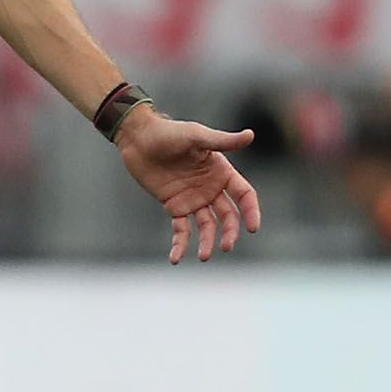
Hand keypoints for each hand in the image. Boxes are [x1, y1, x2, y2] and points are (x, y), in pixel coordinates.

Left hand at [116, 107, 262, 263]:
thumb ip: (222, 141)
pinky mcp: (174, 206)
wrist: (138, 138)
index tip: (252, 228)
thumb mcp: (196, 136)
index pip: (244, 195)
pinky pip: (181, 229)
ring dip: (207, 242)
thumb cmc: (169, 133)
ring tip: (203, 256)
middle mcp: (211, 188)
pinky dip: (180, 244)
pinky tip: (175, 259)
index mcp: (221, 172)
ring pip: (207, 226)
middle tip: (226, 247)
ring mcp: (193, 199)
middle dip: (229, 232)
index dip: (251, 211)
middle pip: (228, 216)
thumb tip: (250, 135)